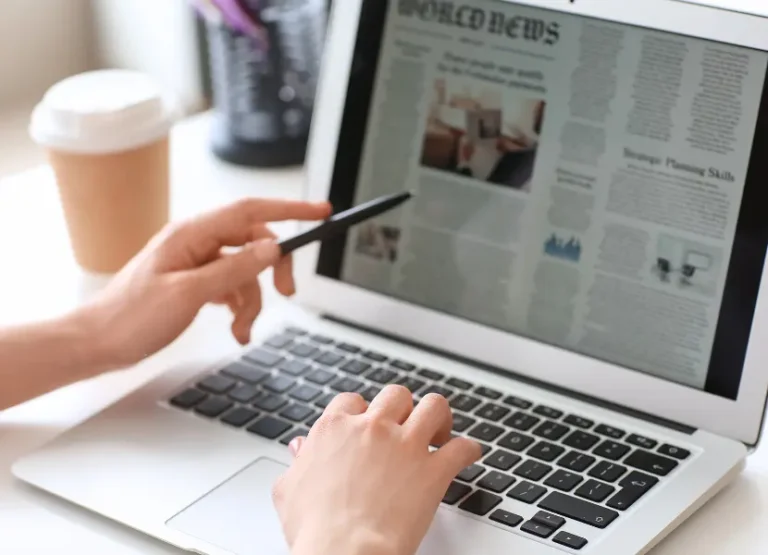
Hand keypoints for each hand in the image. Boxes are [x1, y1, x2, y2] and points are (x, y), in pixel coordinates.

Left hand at [79, 198, 330, 368]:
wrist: (99, 342)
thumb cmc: (131, 317)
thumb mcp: (188, 294)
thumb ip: (234, 269)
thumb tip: (271, 249)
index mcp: (192, 234)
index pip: (250, 211)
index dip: (289, 208)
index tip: (319, 211)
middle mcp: (197, 242)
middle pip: (254, 243)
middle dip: (272, 270)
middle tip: (286, 293)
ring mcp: (197, 262)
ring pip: (246, 270)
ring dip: (252, 300)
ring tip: (242, 329)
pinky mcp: (196, 281)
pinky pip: (232, 286)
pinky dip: (240, 307)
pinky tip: (235, 327)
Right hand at [273, 386, 481, 554]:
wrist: (344, 552)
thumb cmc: (315, 529)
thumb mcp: (289, 490)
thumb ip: (298, 463)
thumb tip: (300, 449)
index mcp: (335, 429)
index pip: (352, 400)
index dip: (363, 410)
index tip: (369, 422)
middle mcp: (372, 428)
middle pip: (396, 395)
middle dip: (403, 408)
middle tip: (407, 426)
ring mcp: (405, 446)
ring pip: (434, 406)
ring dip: (440, 417)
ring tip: (440, 431)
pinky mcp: (433, 470)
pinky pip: (462, 447)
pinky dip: (469, 449)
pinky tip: (468, 454)